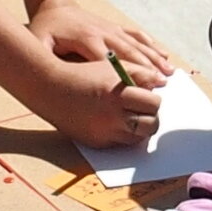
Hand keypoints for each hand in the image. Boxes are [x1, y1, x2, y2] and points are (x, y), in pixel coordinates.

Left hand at [33, 0, 174, 89]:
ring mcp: (112, 28)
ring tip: (169, 72)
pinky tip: (164, 56)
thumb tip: (50, 76)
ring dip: (154, 58)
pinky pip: (137, 36)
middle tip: (161, 83)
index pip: (107, 58)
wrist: (54, 5)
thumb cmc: (45, 29)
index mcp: (86, 37)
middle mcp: (103, 31)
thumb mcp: (39, 41)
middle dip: (146, 67)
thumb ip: (45, 56)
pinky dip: (151, 46)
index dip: (121, 73)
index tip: (134, 88)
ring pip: (137, 44)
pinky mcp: (115, 26)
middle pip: (128, 51)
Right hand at [42, 53, 163, 149]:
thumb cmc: (82, 74)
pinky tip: (116, 122)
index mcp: (118, 95)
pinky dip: (123, 134)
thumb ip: (140, 72)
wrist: (50, 89)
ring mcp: (105, 133)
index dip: (154, 99)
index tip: (148, 96)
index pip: (153, 104)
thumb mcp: (112, 66)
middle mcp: (113, 117)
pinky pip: (120, 143)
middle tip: (145, 109)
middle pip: (151, 125)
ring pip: (138, 139)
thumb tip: (161, 82)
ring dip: (140, 128)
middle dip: (152, 117)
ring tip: (132, 116)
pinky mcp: (97, 143)